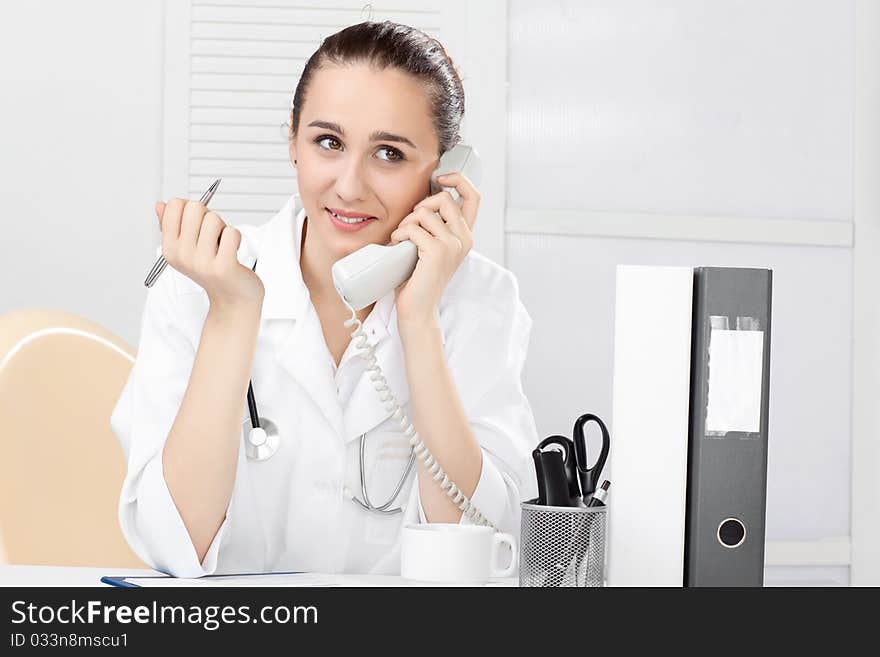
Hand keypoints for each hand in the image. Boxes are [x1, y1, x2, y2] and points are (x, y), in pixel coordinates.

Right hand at [154, 199, 263, 311]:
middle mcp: (182, 256)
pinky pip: (232, 232)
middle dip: (208, 216)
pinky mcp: (224, 266)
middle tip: (213, 235)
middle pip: (195, 208)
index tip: (198, 223)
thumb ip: (173, 225)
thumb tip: (160, 205)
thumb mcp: (187, 249)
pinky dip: (236, 238)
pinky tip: (232, 252)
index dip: (191, 208)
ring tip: (222, 245)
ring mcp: (202, 262)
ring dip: (223, 228)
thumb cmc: (211, 269)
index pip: (174, 205)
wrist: (232, 299)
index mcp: (170, 248)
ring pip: (214, 219)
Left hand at [389, 172, 478, 327]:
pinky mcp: (437, 251)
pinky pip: (413, 228)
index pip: (473, 196)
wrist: (418, 310)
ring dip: (406, 223)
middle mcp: (463, 238)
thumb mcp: (432, 247)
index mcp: (465, 235)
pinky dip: (399, 235)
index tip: (441, 178)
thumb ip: (435, 226)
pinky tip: (398, 247)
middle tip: (410, 225)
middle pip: (444, 198)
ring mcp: (452, 245)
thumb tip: (422, 202)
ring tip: (402, 240)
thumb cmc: (419, 279)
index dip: (458, 180)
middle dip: (421, 206)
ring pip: (424, 213)